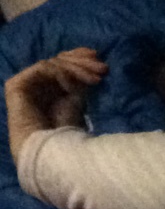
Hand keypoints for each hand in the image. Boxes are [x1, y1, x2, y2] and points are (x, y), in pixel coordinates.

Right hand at [5, 48, 107, 162]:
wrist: (49, 151)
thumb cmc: (67, 134)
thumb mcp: (80, 101)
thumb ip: (81, 82)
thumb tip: (96, 65)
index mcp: (51, 89)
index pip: (63, 65)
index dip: (79, 57)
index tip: (99, 57)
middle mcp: (37, 84)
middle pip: (59, 62)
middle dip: (82, 62)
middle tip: (103, 68)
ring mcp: (26, 84)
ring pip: (53, 64)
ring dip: (77, 68)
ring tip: (96, 79)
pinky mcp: (16, 85)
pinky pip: (42, 69)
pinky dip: (61, 73)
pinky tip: (73, 86)